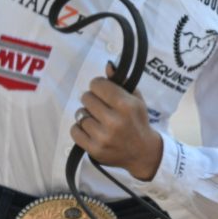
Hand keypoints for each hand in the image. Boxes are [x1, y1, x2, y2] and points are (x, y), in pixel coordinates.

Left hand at [71, 63, 164, 177]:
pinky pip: (74, 130)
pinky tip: (90, 129)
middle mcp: (114, 121)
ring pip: (80, 114)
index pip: (97, 84)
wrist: (142, 152)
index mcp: (125, 106)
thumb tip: (108, 66)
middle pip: (86, 97)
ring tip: (97, 119)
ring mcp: (103, 137)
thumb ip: (121, 82)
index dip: (99, 85)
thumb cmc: (138, 122)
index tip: (103, 91)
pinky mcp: (94, 149)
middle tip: (101, 106)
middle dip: (92, 99)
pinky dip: (80, 128)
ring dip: (86, 114)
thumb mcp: (136, 100)